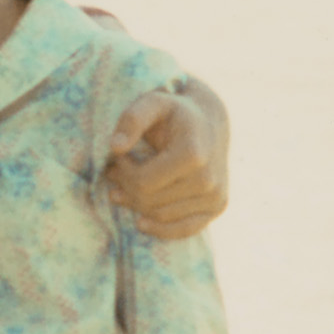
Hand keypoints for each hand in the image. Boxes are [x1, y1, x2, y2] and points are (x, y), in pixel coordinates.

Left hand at [106, 79, 229, 239]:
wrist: (209, 123)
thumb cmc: (174, 113)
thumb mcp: (152, 103)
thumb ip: (132, 119)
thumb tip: (115, 147)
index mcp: (193, 155)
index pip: (143, 182)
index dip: (123, 173)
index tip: (118, 158)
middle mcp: (209, 179)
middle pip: (150, 202)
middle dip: (127, 188)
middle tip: (115, 174)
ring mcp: (216, 196)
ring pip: (160, 216)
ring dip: (137, 205)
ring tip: (124, 188)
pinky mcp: (218, 207)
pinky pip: (183, 230)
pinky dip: (159, 229)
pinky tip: (141, 221)